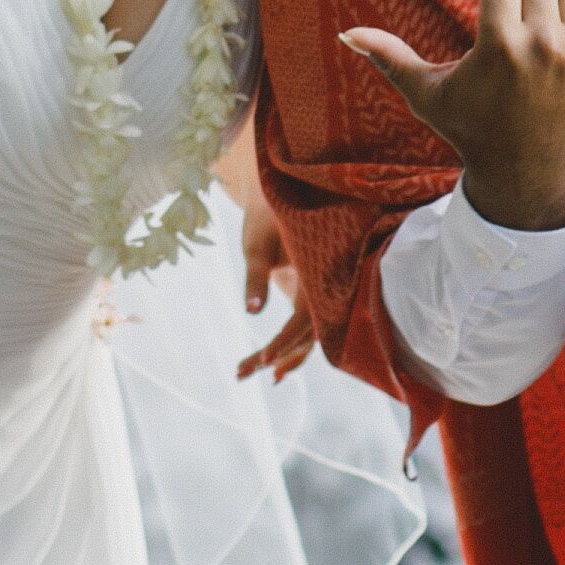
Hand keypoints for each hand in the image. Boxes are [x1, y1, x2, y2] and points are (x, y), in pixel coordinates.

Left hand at [232, 181, 313, 383]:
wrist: (279, 191)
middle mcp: (324, 290)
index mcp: (318, 277)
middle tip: (240, 373)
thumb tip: (252, 311)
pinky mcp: (308, 293)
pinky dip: (287, 345)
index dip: (283, 343)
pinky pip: (303, 326)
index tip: (262, 361)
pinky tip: (270, 366)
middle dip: (274, 357)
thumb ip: (255, 279)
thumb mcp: (256, 246)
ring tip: (241, 373)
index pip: (303, 322)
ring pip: (304, 335)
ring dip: (279, 356)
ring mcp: (318, 293)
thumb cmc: (267, 215)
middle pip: (304, 336)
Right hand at [341, 0, 564, 233]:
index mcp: (501, 46)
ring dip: (556, 7)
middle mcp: (546, 44)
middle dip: (521, 6)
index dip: (491, 7)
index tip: (490, 42)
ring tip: (543, 45)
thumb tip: (346, 34)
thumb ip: (389, 57)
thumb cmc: (470, 129)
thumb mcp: (426, 94)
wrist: (523, 175)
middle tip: (516, 52)